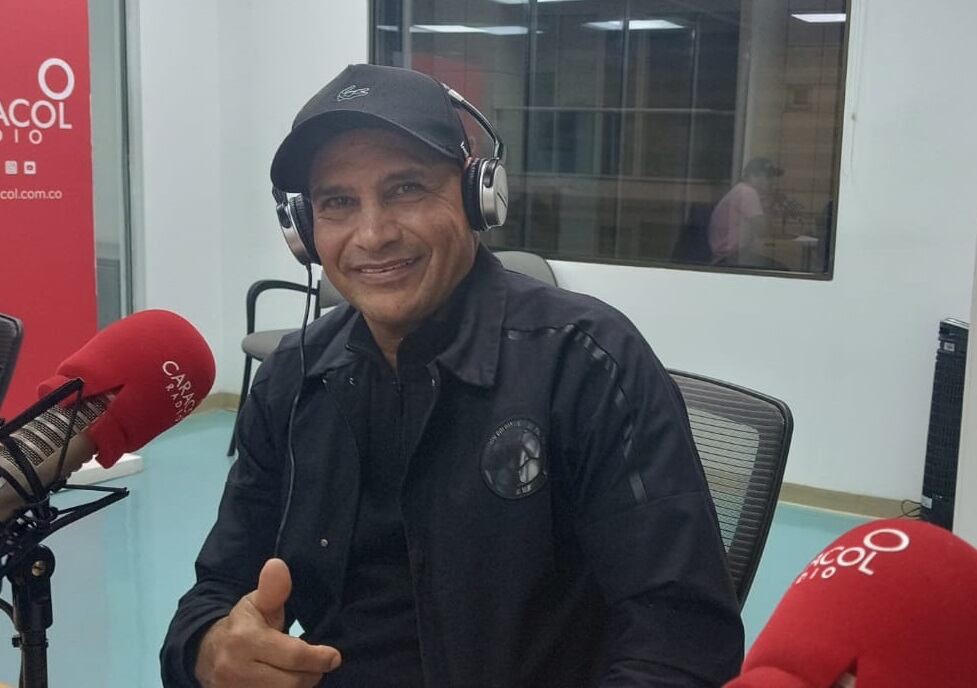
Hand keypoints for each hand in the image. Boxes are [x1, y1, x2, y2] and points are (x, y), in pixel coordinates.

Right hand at [194, 558, 341, 686]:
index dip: (319, 657)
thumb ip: (273, 589)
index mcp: (244, 639)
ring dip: (300, 686)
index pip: (293, 656)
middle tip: (317, 664)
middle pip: (292, 683)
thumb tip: (277, 565)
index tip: (334, 656)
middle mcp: (236, 669)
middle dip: (311, 674)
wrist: (207, 653)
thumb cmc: (243, 624)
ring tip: (302, 672)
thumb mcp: (257, 603)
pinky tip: (288, 681)